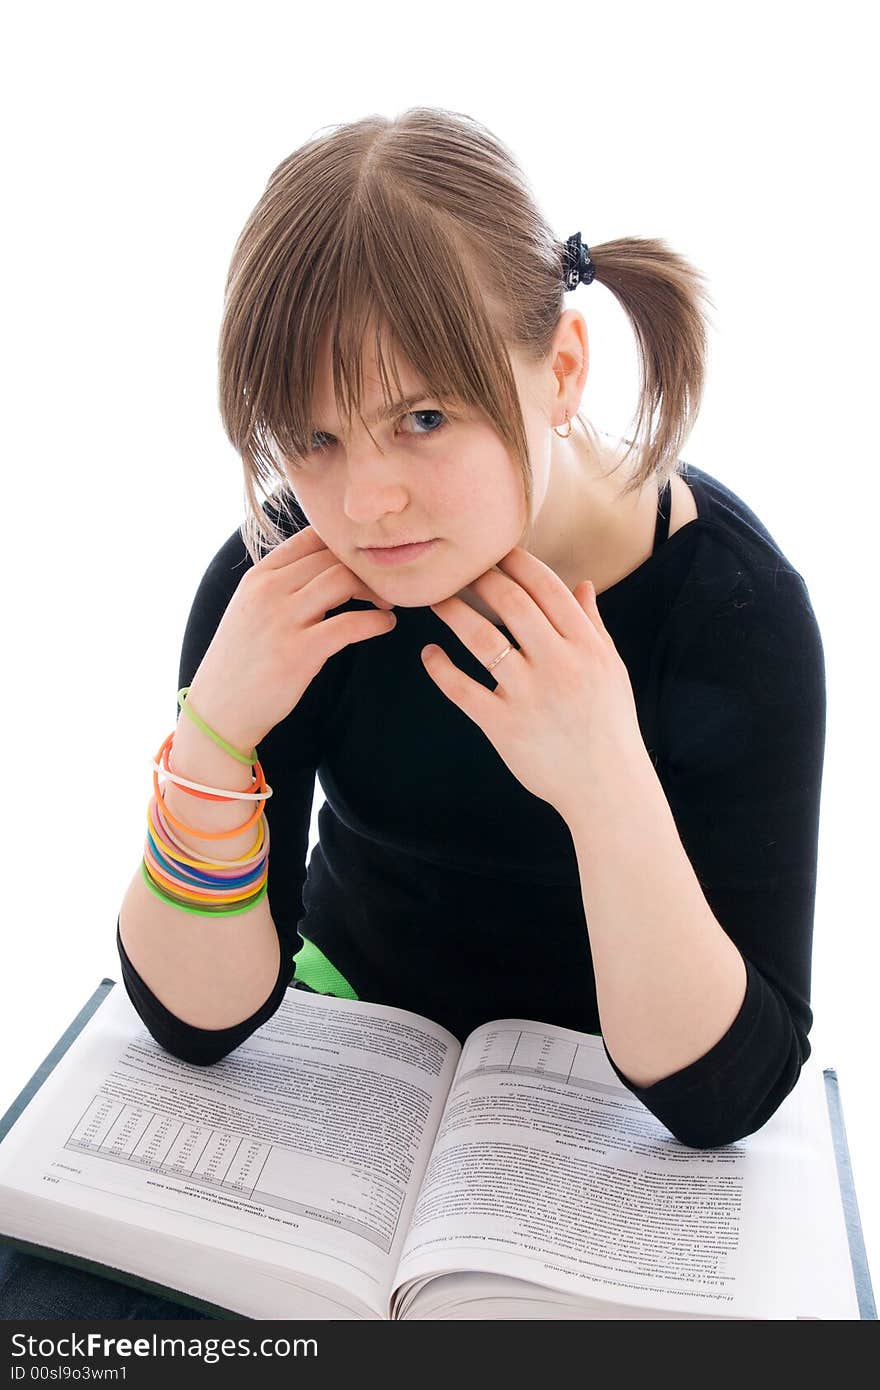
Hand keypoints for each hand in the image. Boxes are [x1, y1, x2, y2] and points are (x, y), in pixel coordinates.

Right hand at [187, 526, 395, 752]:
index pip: (311, 537)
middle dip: (366, 568)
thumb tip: (324, 565)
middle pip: (332, 557)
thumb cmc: (242, 660)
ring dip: (375, 590)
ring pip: (343, 581)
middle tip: (384, 586)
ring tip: (386, 605)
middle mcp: (268, 590)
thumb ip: (281, 583)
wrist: (220, 708)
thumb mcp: (251, 608)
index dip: (345, 545)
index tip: (364, 562)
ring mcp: (282, 620)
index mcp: (259, 576)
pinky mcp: (299, 652)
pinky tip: (385, 625)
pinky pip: (350, 624)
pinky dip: (376, 621)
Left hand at [421, 546, 645, 819]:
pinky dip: (440, 668)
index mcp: (586, 646)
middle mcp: (558, 664)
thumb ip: (593, 625)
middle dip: (479, 577)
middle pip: (510, 603)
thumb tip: (582, 585)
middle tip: (456, 566)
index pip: (547, 588)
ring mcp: (529, 695)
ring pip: (481, 639)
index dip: (517, 561)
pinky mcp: (503, 726)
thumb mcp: (611, 670)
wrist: (606, 787)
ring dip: (452, 612)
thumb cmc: (609, 725)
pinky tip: (429, 654)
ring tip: (432, 599)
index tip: (494, 548)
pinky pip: (462, 689)